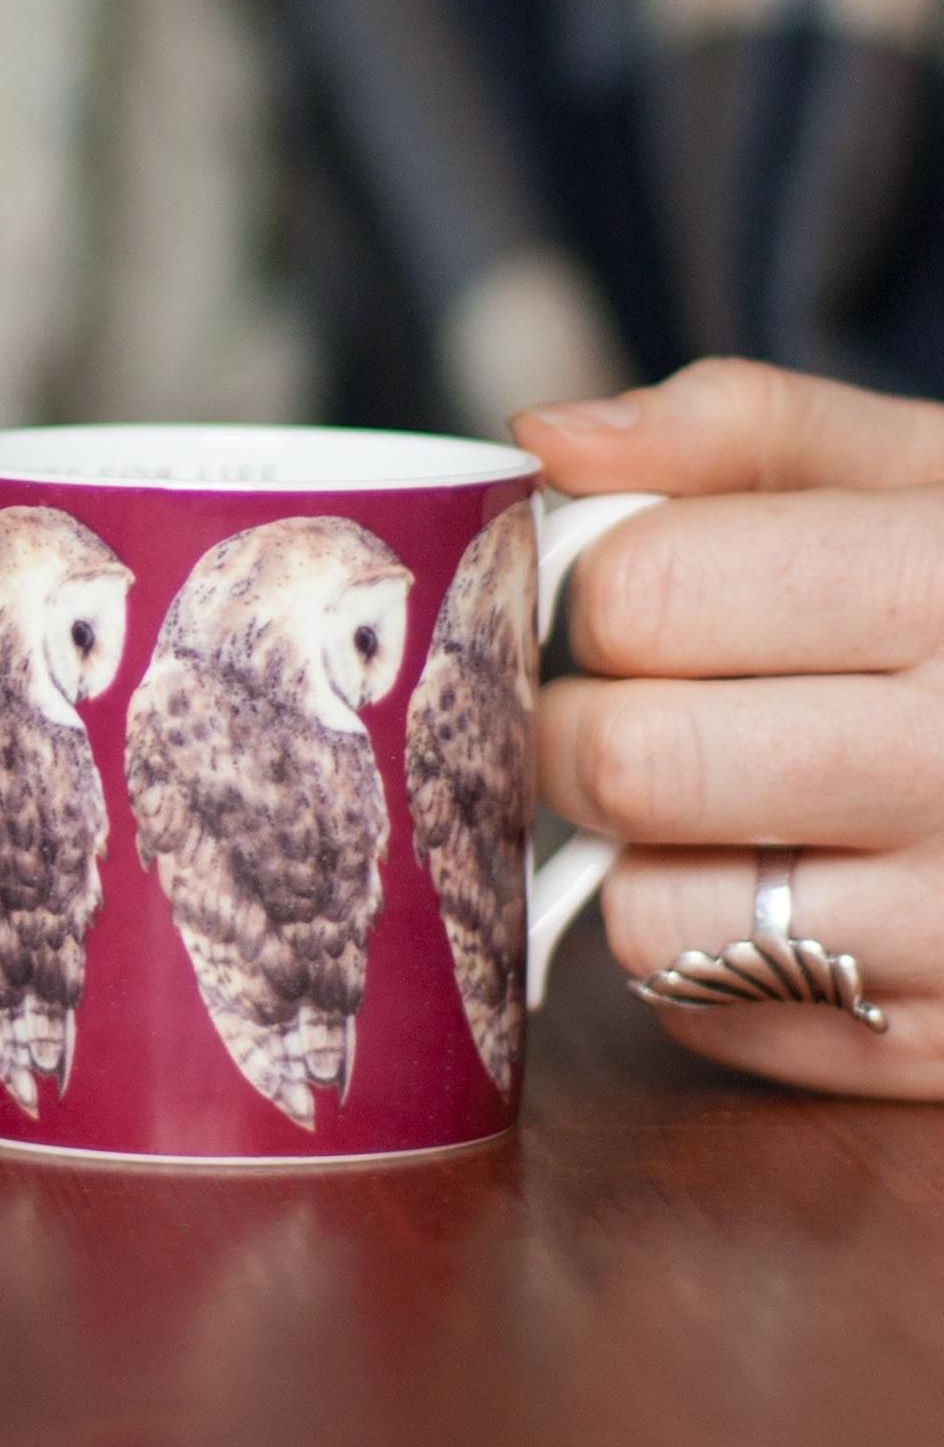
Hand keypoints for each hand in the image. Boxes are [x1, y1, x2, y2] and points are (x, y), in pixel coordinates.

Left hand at [514, 359, 943, 1098]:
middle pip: (626, 761)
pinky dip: (704, 958)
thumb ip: (736, 429)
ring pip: (649, 917)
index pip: (642, 592)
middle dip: (576, 730)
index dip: (589, 593)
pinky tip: (779, 890)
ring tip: (713, 806)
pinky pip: (711, 1017)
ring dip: (637, 859)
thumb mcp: (926, 469)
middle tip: (617, 709)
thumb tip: (542, 441)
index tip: (616, 603)